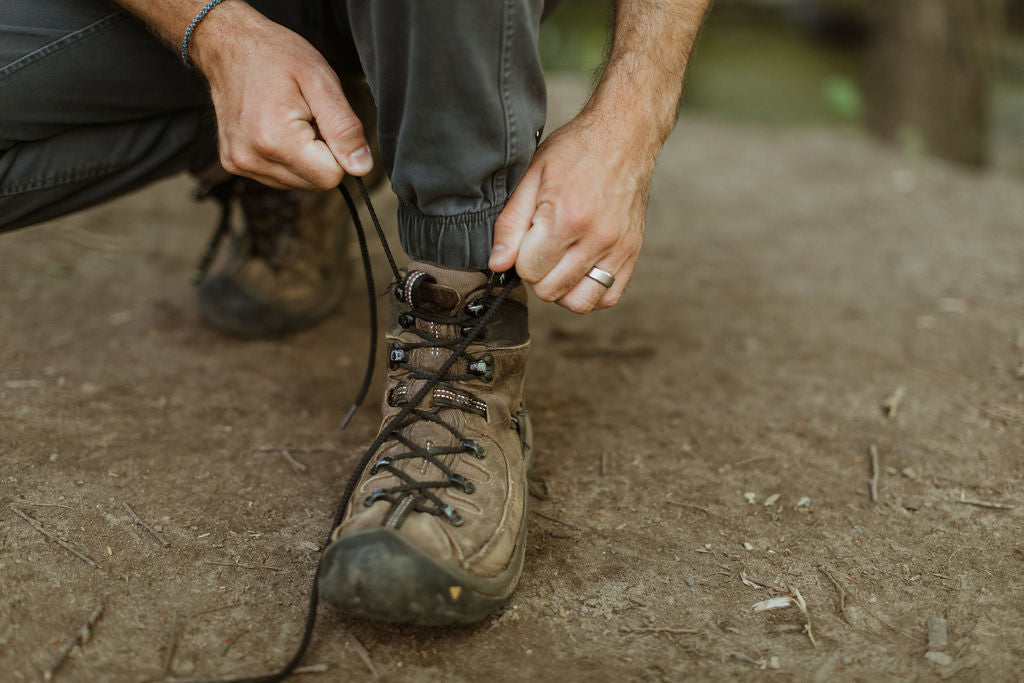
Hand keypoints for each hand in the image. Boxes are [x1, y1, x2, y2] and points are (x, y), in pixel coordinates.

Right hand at [192, 7, 371, 189]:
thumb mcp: (321, 81)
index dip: (338, 150)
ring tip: (289, 120)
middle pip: (314, 184)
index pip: (331, 177)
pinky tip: (275, 129)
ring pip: (298, 183)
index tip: (322, 121)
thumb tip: (362, 167)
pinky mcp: (234, 164)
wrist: (228, 44)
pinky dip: (286, 158)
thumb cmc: (275, 55)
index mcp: (274, 140)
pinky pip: (279, 177)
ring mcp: (239, 164)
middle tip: (306, 117)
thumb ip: (345, 128)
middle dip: (321, 155)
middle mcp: (252, 159)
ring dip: (304, 157)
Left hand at [488, 110, 654, 313]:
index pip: (528, 270)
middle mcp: (597, 238)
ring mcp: (618, 248)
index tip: (526, 237)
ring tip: (558, 263)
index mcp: (567, 218)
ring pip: (579, 302)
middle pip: (551, 290)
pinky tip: (578, 271)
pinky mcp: (633, 253)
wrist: (624, 135)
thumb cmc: (576, 150)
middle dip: (537, 274)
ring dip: (562, 289)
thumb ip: (511, 224)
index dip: (520, 257)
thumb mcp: (532, 177)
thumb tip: (497, 264)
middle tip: (540, 247)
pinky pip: (609, 296)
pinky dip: (590, 293)